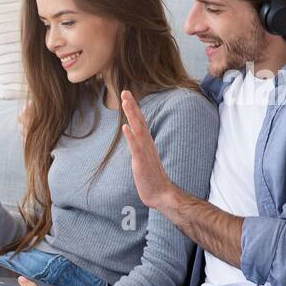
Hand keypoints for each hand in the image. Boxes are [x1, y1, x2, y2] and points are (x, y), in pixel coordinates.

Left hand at [119, 90, 174, 210]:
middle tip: (125, 91)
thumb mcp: (142, 159)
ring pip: (138, 130)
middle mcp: (147, 144)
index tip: (127, 96)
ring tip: (126, 102)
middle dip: (132, 106)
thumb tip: (133, 139)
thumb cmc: (151, 178)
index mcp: (146, 143)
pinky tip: (125, 127)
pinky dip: (131, 136)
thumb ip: (138, 148)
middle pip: (139, 121)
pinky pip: (136, 147)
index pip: (139, 122)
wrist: (160, 194)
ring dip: (132, 115)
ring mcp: (145, 152)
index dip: (133, 109)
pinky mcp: (141, 162)